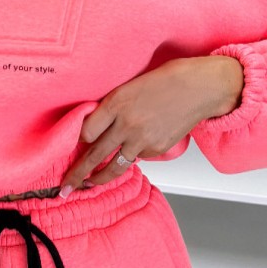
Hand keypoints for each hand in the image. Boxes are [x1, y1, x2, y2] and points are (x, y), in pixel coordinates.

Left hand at [58, 55, 243, 191]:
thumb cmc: (168, 80)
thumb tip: (96, 127)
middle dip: (77, 174)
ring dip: (99, 178)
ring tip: (88, 185)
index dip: (77, 141)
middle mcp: (126, 124)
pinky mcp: (156, 149)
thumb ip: (113, 106)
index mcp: (116, 102)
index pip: (85, 132)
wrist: (201, 88)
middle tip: (65, 187)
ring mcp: (142, 139)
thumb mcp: (131, 84)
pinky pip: (138, 158)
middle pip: (94, 155)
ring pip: (114, 166)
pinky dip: (132, 157)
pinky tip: (135, 149)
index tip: (72, 147)